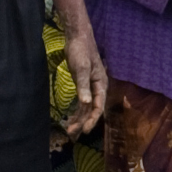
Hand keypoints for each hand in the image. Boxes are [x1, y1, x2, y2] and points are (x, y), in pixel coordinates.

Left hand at [60, 17, 109, 136]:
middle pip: (92, 109)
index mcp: (101, 84)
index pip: (98, 106)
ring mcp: (90, 87)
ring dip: (79, 119)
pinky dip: (77, 111)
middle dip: (83, 122)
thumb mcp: (81, 68)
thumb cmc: (81, 51)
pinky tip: (70, 119)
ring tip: (69, 130)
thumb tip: (86, 103)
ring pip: (86, 107)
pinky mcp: (83, 85)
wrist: (78, 37)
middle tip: (72, 133)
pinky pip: (81, 102)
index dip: (92, 119)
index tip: (85, 130)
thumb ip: (83, 86)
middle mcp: (98, 88)